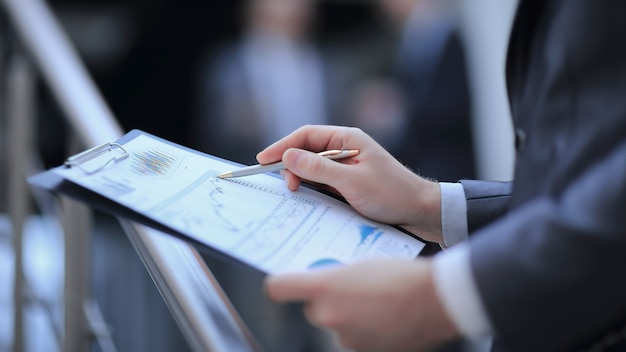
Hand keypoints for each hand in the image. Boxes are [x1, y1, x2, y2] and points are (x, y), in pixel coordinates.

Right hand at [257, 125, 442, 242]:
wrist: (420, 212)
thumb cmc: (392, 194)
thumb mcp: (352, 182)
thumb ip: (319, 168)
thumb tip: (288, 157)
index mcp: (348, 139)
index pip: (306, 135)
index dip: (282, 146)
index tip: (263, 159)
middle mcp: (345, 149)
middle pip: (306, 151)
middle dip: (292, 166)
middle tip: (287, 186)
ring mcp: (346, 166)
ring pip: (312, 169)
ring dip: (302, 179)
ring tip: (298, 194)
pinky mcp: (348, 182)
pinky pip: (322, 182)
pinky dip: (313, 189)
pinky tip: (309, 199)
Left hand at [265, 258, 459, 350]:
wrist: (437, 299)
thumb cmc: (401, 275)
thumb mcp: (361, 262)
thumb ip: (335, 273)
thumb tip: (324, 277)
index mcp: (324, 287)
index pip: (278, 288)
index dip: (281, 283)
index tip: (287, 281)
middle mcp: (328, 315)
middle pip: (312, 307)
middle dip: (327, 299)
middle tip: (350, 287)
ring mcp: (346, 337)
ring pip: (336, 322)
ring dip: (348, 314)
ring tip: (375, 301)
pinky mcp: (363, 351)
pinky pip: (355, 336)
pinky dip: (365, 328)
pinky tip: (384, 316)